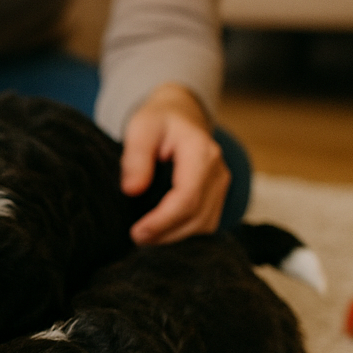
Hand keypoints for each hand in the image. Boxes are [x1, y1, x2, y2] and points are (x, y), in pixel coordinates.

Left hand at [120, 83, 229, 245]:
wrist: (180, 114)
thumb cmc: (157, 120)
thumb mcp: (140, 129)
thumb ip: (136, 158)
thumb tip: (132, 190)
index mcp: (200, 151)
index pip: (187, 196)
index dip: (163, 220)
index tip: (137, 232)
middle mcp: (217, 170)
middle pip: (198, 215)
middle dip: (167, 233)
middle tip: (136, 238)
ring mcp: (221, 183)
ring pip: (205, 223)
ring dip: (175, 236)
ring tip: (146, 237)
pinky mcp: (218, 194)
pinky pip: (206, 221)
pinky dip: (184, 232)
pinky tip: (162, 233)